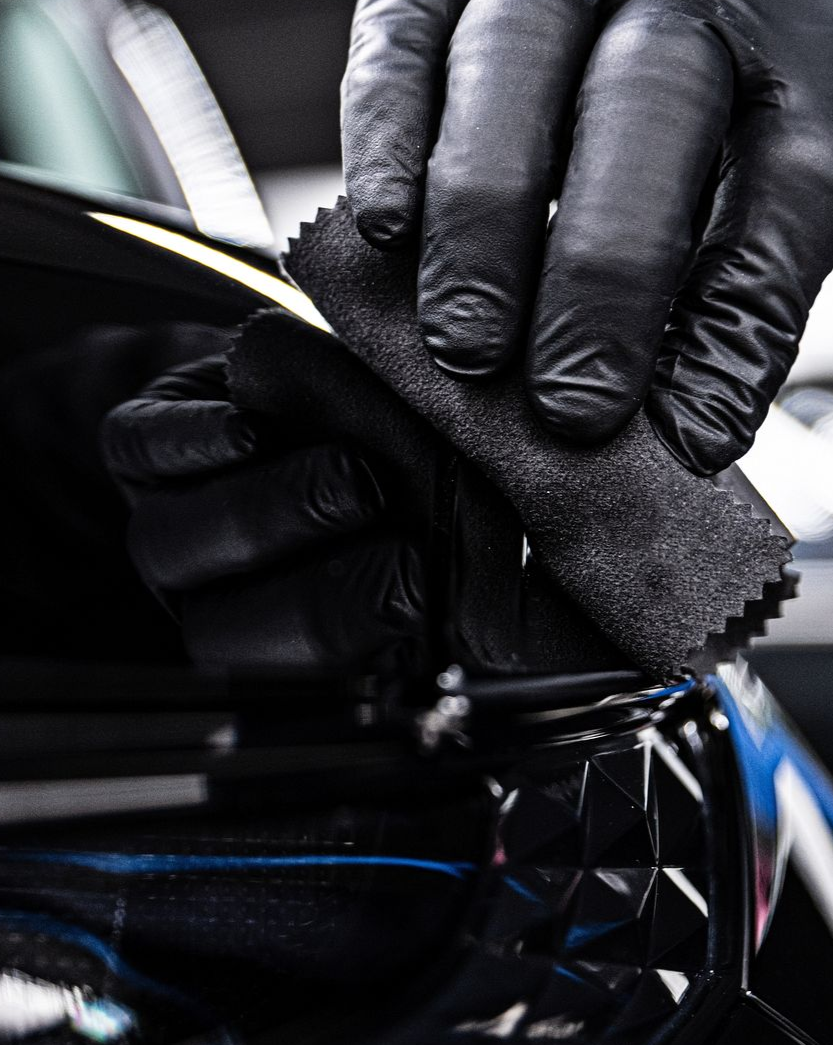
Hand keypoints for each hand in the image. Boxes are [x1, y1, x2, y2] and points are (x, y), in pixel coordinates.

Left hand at [101, 356, 425, 670]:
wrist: (299, 386)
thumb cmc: (379, 459)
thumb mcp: (416, 518)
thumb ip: (437, 558)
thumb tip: (486, 584)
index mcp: (275, 629)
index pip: (300, 659)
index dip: (358, 624)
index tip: (422, 581)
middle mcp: (205, 591)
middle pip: (220, 627)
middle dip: (313, 584)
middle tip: (394, 530)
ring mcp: (162, 520)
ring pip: (173, 545)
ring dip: (266, 511)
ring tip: (352, 472)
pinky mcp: (133, 444)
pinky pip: (138, 453)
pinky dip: (193, 444)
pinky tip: (251, 431)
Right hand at [341, 0, 832, 473]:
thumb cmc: (711, 73)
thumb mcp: (763, 159)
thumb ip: (739, 289)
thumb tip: (694, 431)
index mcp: (784, 52)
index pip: (788, 178)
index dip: (743, 313)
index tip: (690, 435)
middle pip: (645, 107)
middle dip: (601, 275)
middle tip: (566, 404)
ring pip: (509, 67)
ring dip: (483, 224)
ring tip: (466, 348)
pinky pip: (400, 40)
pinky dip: (385, 138)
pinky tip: (383, 227)